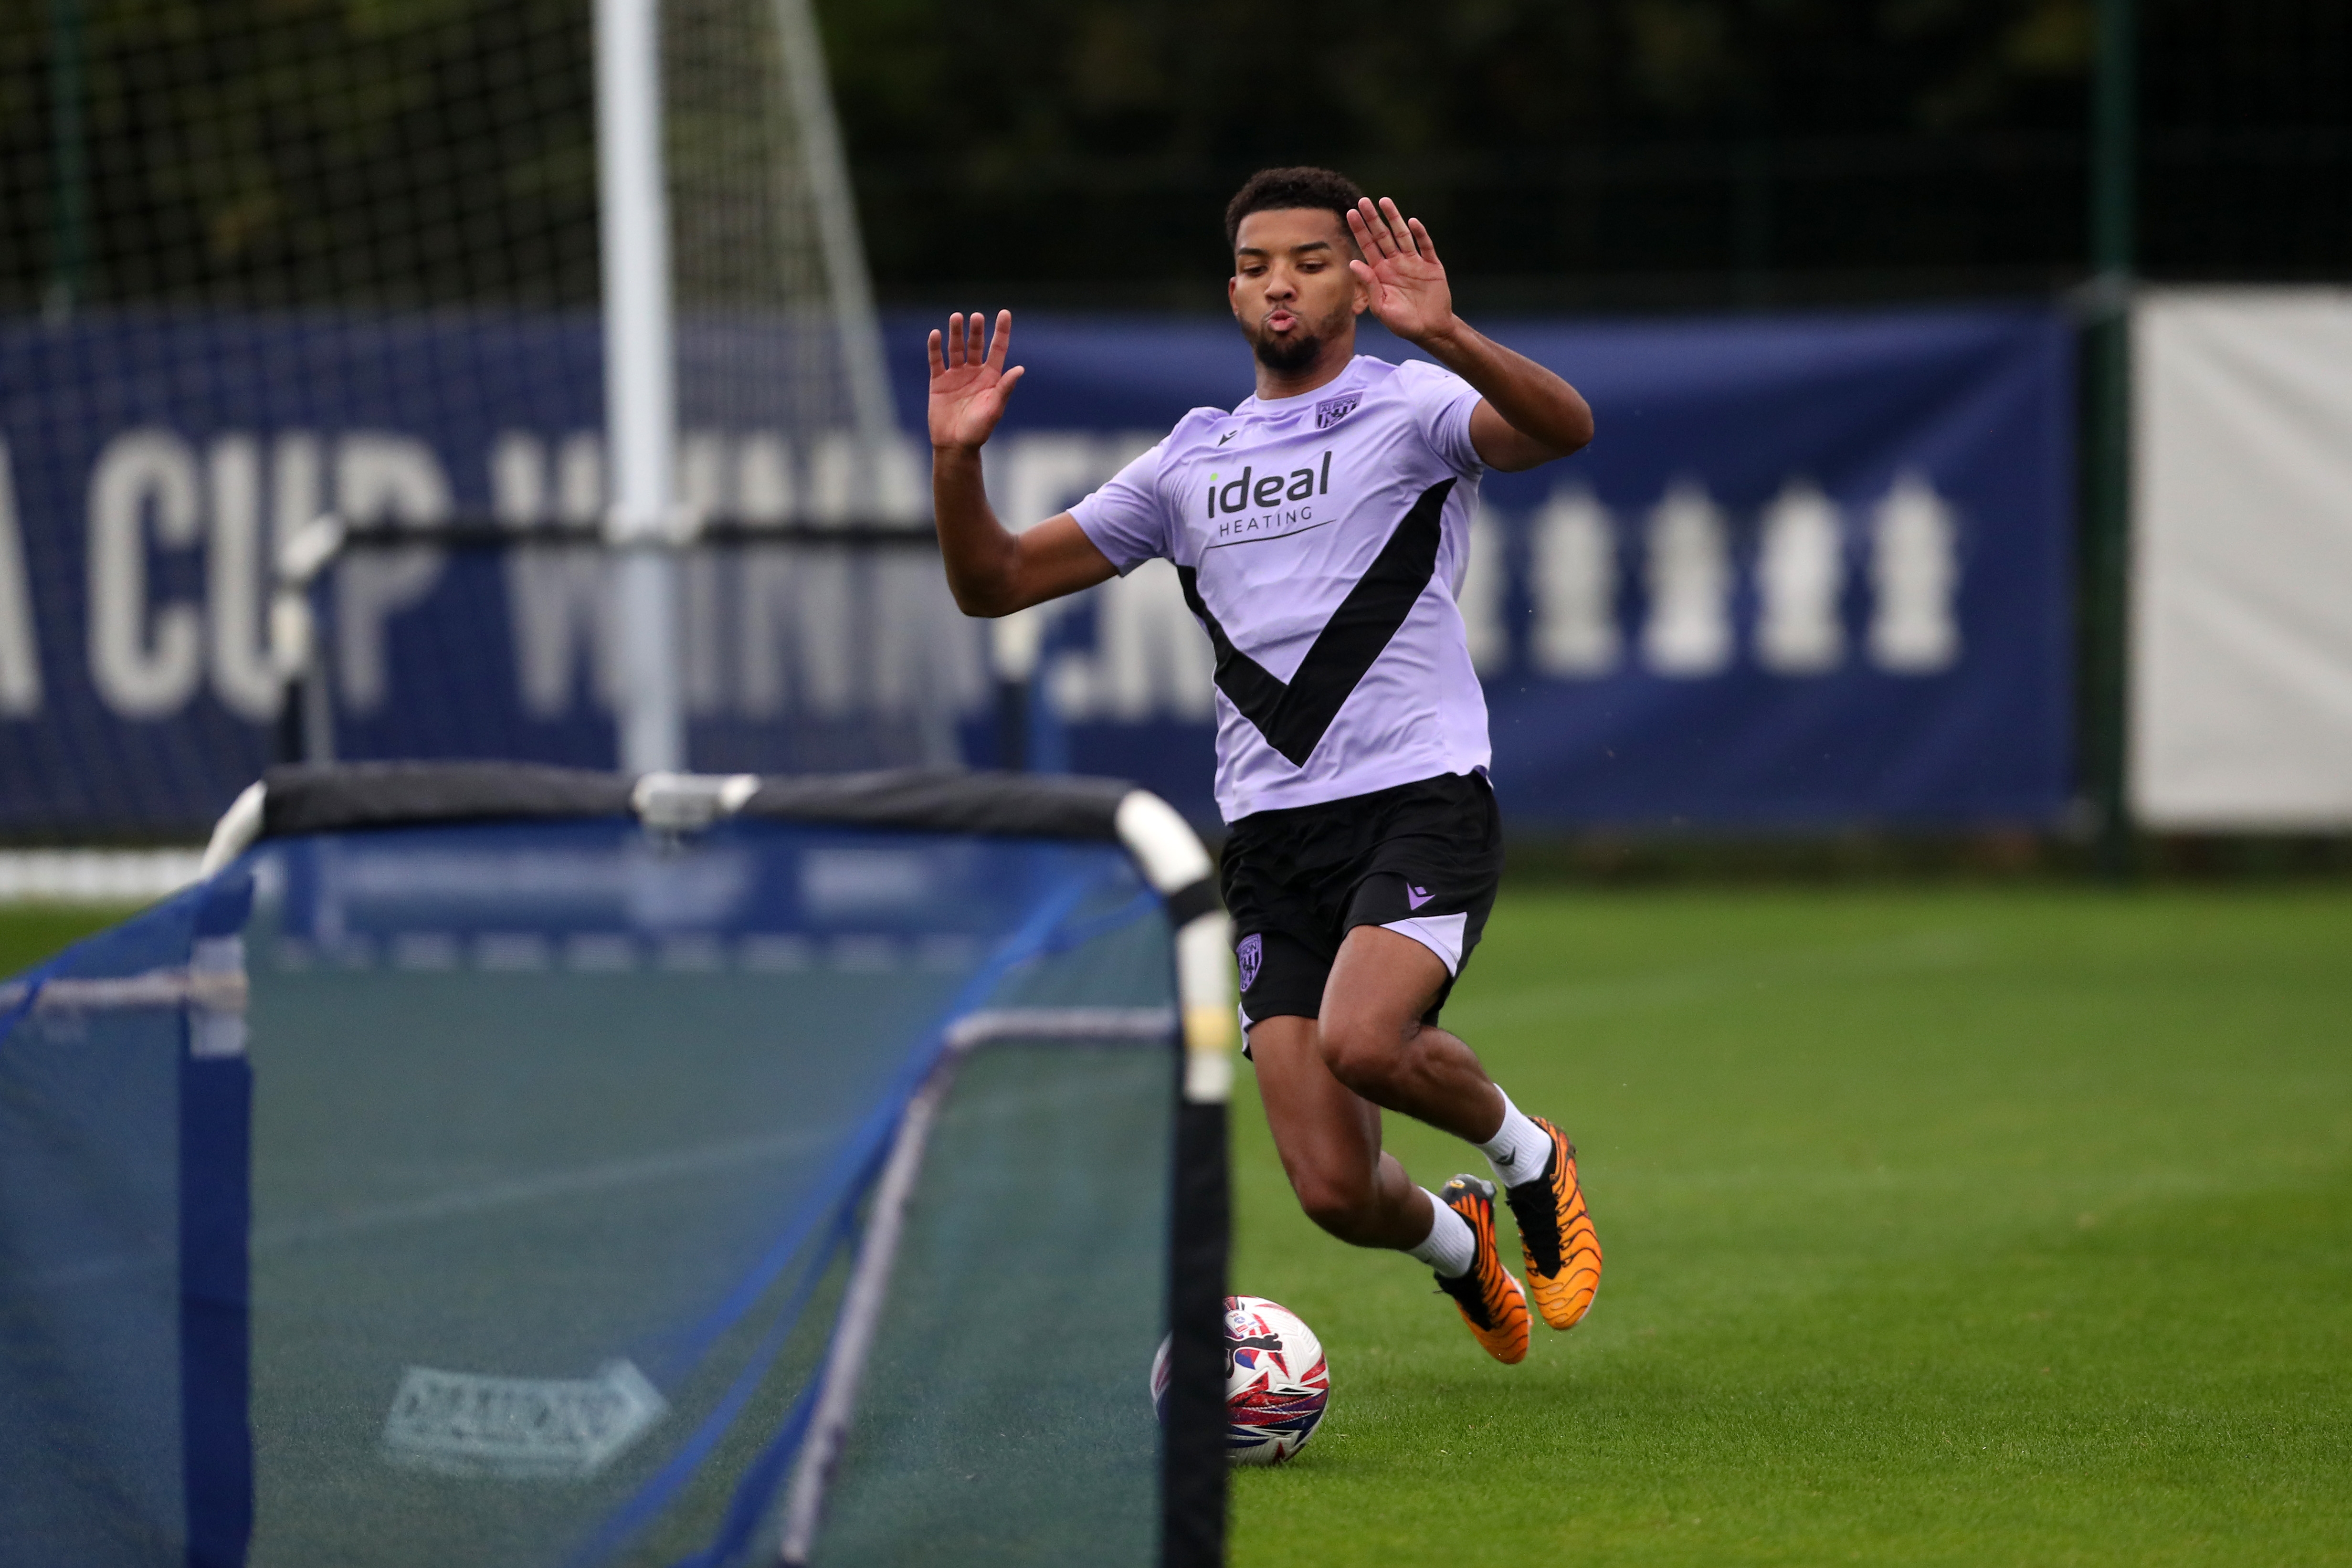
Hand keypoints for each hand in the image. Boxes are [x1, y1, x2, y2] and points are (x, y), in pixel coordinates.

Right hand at [928, 310, 1025, 451]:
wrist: (954, 445)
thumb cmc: (978, 431)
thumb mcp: (994, 409)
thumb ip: (1004, 389)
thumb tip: (1020, 369)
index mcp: (991, 378)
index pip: (998, 349)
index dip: (1001, 331)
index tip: (1004, 313)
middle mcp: (974, 372)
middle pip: (976, 345)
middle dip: (976, 330)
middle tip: (977, 316)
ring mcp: (956, 375)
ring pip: (956, 348)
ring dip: (956, 333)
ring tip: (957, 317)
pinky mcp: (939, 382)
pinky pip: (936, 361)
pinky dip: (935, 348)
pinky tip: (936, 334)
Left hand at [1346, 198, 1457, 348]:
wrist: (1430, 331)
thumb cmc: (1403, 323)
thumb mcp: (1381, 308)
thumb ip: (1369, 285)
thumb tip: (1354, 262)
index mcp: (1381, 273)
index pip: (1368, 246)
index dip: (1359, 230)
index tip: (1350, 213)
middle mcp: (1396, 264)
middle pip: (1382, 236)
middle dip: (1373, 219)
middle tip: (1363, 201)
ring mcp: (1414, 263)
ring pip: (1402, 236)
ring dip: (1394, 219)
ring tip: (1384, 202)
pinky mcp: (1432, 266)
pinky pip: (1425, 247)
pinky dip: (1420, 234)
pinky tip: (1412, 222)